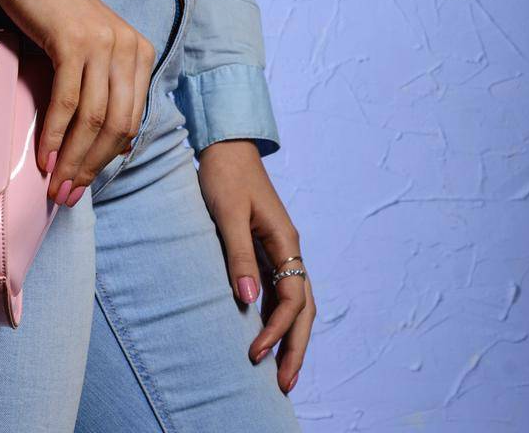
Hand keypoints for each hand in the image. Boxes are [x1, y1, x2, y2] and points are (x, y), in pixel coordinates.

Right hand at [0, 0, 155, 203]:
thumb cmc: (49, 13)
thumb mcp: (87, 51)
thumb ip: (99, 89)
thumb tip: (99, 150)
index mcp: (139, 52)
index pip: (130, 122)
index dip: (105, 161)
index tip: (80, 185)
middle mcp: (129, 46)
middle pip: (117, 125)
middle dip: (90, 167)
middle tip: (65, 195)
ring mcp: (104, 43)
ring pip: (95, 119)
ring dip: (72, 158)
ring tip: (54, 184)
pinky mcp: (75, 41)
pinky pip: (68, 101)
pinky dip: (55, 133)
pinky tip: (43, 155)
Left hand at [196, 138, 315, 396]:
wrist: (225, 145)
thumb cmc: (224, 174)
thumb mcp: (228, 213)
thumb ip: (238, 255)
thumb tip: (249, 301)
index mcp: (285, 241)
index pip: (292, 298)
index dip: (277, 329)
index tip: (255, 352)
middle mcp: (289, 249)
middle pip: (304, 308)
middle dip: (296, 347)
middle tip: (285, 385)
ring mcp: (280, 249)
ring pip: (296, 302)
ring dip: (290, 337)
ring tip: (280, 372)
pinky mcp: (266, 248)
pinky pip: (280, 291)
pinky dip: (279, 317)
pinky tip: (268, 335)